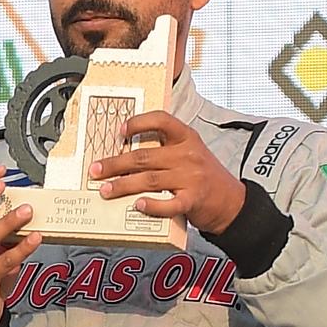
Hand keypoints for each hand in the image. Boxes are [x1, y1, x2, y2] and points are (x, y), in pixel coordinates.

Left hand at [93, 111, 248, 233]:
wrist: (231, 201)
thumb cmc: (204, 176)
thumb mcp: (190, 153)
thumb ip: (165, 150)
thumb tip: (124, 154)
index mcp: (186, 138)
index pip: (161, 120)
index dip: (138, 123)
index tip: (119, 131)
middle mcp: (188, 155)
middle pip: (144, 156)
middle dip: (115, 163)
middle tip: (95, 170)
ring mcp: (191, 177)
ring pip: (149, 179)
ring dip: (123, 185)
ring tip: (105, 190)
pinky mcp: (193, 200)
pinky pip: (169, 203)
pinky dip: (152, 205)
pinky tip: (137, 205)